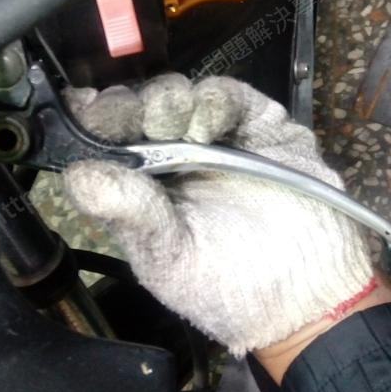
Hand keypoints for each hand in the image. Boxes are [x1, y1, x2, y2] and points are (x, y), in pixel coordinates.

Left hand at [62, 74, 379, 359]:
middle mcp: (173, 160)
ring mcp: (218, 140)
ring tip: (175, 129)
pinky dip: (214, 100)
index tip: (82, 113)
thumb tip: (78, 175)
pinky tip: (207, 126)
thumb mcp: (167, 258)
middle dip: (127, 108)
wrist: (312, 297)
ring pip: (178, 94)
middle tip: (130, 120)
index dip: (91, 121)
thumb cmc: (233, 289)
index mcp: (142, 191)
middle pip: (137, 109)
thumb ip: (127, 213)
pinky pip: (230, 95)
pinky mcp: (261, 127)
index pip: (105, 142)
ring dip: (167, 103)